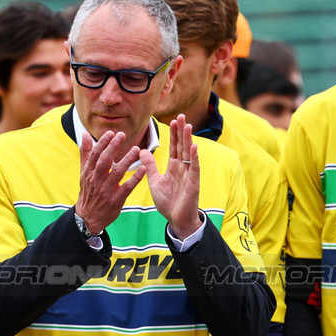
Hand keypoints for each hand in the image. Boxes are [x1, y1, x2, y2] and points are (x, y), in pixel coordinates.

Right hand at [76, 130, 145, 234]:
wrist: (88, 217)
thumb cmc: (89, 191)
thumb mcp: (84, 172)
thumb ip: (85, 153)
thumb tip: (85, 134)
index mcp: (89, 172)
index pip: (95, 154)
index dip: (102, 143)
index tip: (111, 133)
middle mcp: (96, 180)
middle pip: (105, 161)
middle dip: (113, 147)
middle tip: (122, 135)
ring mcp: (106, 190)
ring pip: (117, 173)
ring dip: (127, 160)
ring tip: (136, 149)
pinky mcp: (116, 200)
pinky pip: (126, 188)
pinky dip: (135, 179)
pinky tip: (143, 170)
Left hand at [142, 114, 200, 240]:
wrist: (176, 219)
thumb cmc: (168, 202)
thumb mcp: (154, 181)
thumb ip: (150, 166)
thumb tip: (142, 151)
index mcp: (173, 167)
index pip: (174, 146)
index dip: (174, 134)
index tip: (173, 120)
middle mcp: (182, 168)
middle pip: (182, 146)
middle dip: (181, 131)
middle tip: (181, 116)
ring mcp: (189, 174)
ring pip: (188, 154)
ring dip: (188, 139)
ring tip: (188, 125)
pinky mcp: (193, 183)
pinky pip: (194, 168)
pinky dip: (194, 157)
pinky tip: (193, 146)